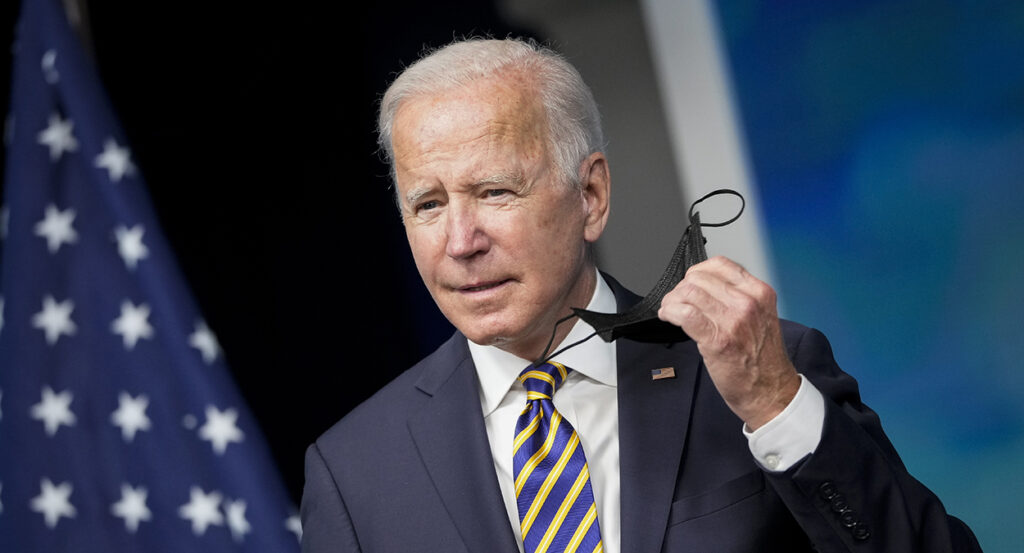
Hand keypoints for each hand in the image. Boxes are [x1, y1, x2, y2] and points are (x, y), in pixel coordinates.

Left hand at [657, 256, 799, 429]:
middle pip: (699, 278)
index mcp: (760, 293)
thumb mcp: (760, 316)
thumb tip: (704, 285)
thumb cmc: (762, 358)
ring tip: (670, 310)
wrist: (770, 391)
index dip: (697, 273)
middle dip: (681, 288)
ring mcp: (733, 320)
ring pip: (688, 293)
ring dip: (672, 300)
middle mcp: (748, 302)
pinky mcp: (716, 339)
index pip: (719, 264)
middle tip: (677, 301)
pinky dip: (669, 312)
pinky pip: (684, 313)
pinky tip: (668, 316)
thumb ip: (738, 297)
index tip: (690, 284)